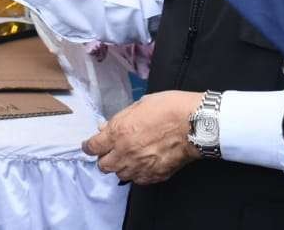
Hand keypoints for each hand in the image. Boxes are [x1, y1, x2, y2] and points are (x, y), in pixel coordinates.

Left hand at [82, 91, 201, 185]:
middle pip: (103, 165)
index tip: (90, 145)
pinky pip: (138, 180)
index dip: (89, 146)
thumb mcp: (139, 104)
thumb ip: (119, 119)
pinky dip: (137, 173)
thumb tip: (106, 127)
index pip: (93, 147)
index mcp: (118, 132)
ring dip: (121, 166)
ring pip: (120, 174)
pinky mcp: (154, 175)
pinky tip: (144, 163)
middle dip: (104, 158)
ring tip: (129, 156)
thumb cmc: (168, 108)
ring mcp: (140, 166)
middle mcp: (125, 153)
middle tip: (111, 151)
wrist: (194, 124)